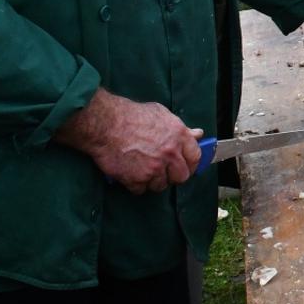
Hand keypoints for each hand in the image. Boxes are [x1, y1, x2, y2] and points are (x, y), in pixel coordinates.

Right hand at [55, 88, 203, 193]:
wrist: (105, 124)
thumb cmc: (131, 115)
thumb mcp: (161, 114)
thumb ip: (181, 128)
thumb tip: (198, 134)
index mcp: (179, 136)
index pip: (195, 158)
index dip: (190, 163)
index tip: (184, 165)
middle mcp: (170, 154)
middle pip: (181, 177)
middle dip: (173, 176)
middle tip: (162, 171)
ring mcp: (154, 168)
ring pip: (160, 186)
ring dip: (152, 181)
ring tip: (142, 169)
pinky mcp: (137, 179)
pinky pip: (141, 190)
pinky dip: (135, 184)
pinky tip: (130, 173)